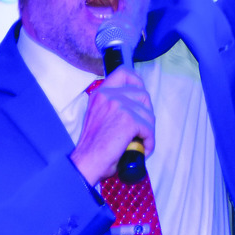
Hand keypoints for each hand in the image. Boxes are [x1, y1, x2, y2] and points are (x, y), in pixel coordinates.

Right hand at [70, 67, 154, 185]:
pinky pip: (149, 128)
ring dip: (148, 128)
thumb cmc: (92, 146)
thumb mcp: (98, 116)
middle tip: (142, 128)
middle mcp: (109, 96)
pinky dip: (149, 141)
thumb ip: (112, 107)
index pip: (124, 73)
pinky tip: (143, 149)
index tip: (140, 95)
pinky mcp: (129, 120)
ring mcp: (119, 106)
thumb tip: (134, 107)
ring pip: (148, 113)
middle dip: (146, 112)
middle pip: (143, 94)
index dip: (137, 82)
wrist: (86, 161)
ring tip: (142, 141)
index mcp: (101, 94)